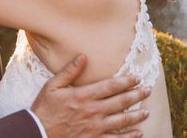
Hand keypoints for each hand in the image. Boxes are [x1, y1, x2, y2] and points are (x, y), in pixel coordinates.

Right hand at [31, 54, 150, 137]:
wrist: (38, 133)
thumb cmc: (44, 109)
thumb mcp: (52, 86)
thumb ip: (69, 71)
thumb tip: (83, 57)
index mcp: (83, 96)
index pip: (110, 86)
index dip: (126, 81)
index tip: (136, 77)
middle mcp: (93, 111)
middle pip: (121, 102)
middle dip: (136, 95)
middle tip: (147, 90)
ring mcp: (95, 128)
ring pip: (122, 121)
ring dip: (136, 116)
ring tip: (146, 112)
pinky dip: (129, 137)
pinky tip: (138, 133)